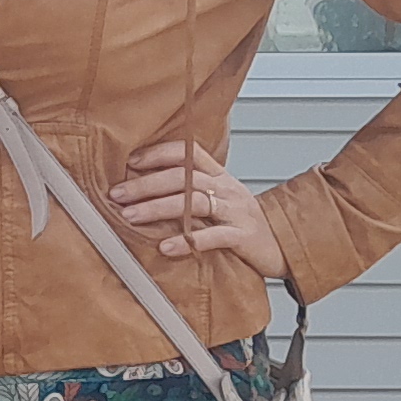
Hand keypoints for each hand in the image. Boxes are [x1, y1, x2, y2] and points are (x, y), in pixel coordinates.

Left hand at [110, 138, 287, 278]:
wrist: (283, 245)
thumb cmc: (243, 224)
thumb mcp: (217, 200)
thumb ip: (187, 192)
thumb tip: (142, 190)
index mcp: (219, 176)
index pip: (188, 153)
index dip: (158, 154)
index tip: (130, 163)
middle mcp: (227, 188)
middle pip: (184, 178)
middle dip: (146, 185)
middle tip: (117, 195)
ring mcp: (236, 211)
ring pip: (195, 202)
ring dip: (158, 208)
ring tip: (131, 216)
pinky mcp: (243, 236)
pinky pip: (214, 236)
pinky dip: (188, 240)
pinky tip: (166, 246)